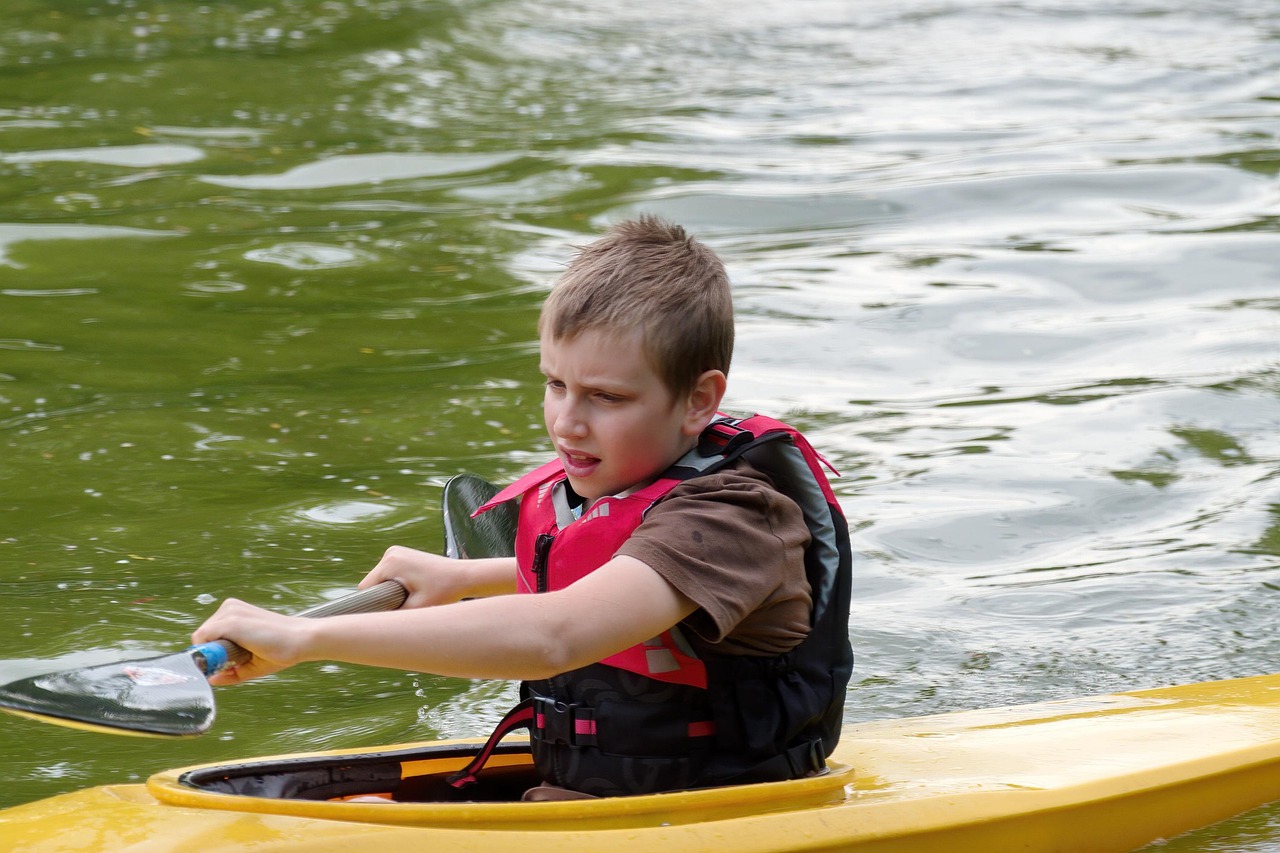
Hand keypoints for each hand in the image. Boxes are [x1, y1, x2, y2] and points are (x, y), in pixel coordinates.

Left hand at [191, 598, 312, 684]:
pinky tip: (234, 654)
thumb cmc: (281, 649)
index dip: (214, 652)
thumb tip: (211, 679)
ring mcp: (229, 612)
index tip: (230, 661)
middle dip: (214, 652)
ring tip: (244, 653)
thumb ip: (230, 671)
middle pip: (203, 636)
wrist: (301, 640)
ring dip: (216, 652)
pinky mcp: (231, 621)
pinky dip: (212, 652)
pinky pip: (203, 638)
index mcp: (234, 612)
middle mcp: (229, 608)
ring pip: (202, 638)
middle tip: (239, 658)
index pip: (208, 635)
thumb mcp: (250, 661)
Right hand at [358, 545, 470, 607]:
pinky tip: (410, 591)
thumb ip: (393, 615)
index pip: (366, 588)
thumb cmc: (444, 591)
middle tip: (401, 607)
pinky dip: (395, 584)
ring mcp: (396, 552)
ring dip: (388, 591)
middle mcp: (391, 553)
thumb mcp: (416, 609)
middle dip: (382, 597)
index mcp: (390, 562)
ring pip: (380, 579)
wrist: (464, 576)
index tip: (382, 615)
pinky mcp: (403, 555)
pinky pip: (389, 574)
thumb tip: (374, 623)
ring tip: (408, 598)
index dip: (371, 604)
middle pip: (372, 583)